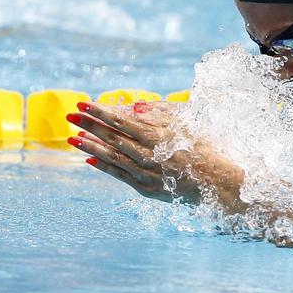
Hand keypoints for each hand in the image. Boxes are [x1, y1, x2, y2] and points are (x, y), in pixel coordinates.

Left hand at [66, 100, 244, 209]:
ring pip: (112, 157)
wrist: (222, 185)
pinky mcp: (148, 188)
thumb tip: (136, 107)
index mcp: (160, 136)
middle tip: (70, 115)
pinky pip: (121, 176)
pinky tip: (90, 160)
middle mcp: (150, 155)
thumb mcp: (190, 126)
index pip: (122, 121)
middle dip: (89, 125)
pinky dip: (104, 167)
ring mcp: (147, 173)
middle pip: (112, 137)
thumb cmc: (210, 151)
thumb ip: (162, 116)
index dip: (101, 112)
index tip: (84, 103)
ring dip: (90, 146)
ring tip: (71, 138)